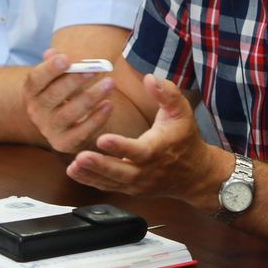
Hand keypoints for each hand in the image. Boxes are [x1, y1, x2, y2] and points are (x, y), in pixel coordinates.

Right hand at [23, 49, 116, 153]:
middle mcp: (35, 111)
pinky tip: (109, 105)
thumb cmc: (62, 92)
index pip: (36, 78)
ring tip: (110, 83)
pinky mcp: (63, 143)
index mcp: (31, 91)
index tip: (67, 58)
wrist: (62, 124)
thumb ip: (57, 64)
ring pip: (70, 113)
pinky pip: (81, 132)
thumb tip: (52, 53)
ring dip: (91, 97)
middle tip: (95, 70)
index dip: (50, 68)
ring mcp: (48, 129)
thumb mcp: (57, 77)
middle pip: (53, 95)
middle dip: (75, 81)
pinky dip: (97, 118)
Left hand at [66, 74, 226, 207]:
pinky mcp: (131, 189)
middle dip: (100, 166)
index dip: (120, 146)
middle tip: (80, 158)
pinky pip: (110, 187)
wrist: (194, 174)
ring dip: (91, 175)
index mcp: (158, 149)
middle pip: (121, 172)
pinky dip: (93, 182)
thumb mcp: (182, 112)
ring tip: (72, 167)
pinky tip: (76, 172)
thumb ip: (167, 93)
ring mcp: (138, 183)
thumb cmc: (185, 138)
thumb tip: (150, 78)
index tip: (103, 139)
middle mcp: (147, 170)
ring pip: (112, 182)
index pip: (138, 150)